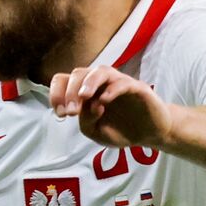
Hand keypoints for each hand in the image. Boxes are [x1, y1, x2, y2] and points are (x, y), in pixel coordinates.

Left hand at [50, 65, 177, 148]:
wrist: (149, 134)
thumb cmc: (120, 129)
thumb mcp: (95, 131)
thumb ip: (85, 121)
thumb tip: (87, 106)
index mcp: (85, 91)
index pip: (64, 80)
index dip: (57, 94)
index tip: (61, 113)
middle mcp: (99, 83)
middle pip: (79, 73)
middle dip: (70, 92)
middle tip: (71, 112)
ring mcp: (118, 82)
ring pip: (100, 71)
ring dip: (88, 83)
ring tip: (84, 97)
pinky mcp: (137, 87)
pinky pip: (122, 82)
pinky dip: (111, 90)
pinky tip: (104, 101)